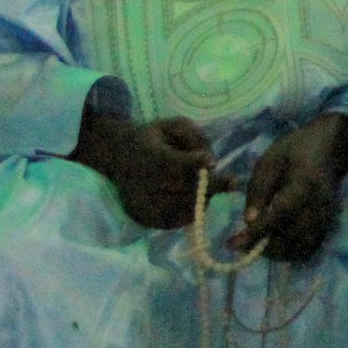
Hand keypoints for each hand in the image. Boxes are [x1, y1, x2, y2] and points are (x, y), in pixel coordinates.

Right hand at [71, 108, 227, 229]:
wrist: (117, 155)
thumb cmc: (154, 138)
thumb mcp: (173, 126)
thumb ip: (194, 137)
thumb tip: (211, 162)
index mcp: (147, 157)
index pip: (171, 165)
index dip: (194, 164)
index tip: (213, 163)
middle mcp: (141, 184)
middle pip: (181, 190)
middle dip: (210, 186)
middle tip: (229, 181)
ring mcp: (140, 204)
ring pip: (181, 209)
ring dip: (202, 199)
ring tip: (205, 187)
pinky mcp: (141, 218)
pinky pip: (174, 222)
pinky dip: (190, 213)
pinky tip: (194, 199)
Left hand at [239, 111, 347, 264]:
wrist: (330, 145)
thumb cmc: (295, 149)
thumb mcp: (269, 162)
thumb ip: (258, 191)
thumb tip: (248, 222)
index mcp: (304, 184)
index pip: (280, 215)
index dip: (256, 232)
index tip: (232, 243)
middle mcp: (319, 203)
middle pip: (294, 238)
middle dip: (266, 247)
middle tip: (245, 243)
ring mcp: (327, 214)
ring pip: (304, 247)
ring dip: (280, 252)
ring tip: (260, 244)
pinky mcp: (329, 221)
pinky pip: (311, 245)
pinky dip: (292, 251)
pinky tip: (277, 242)